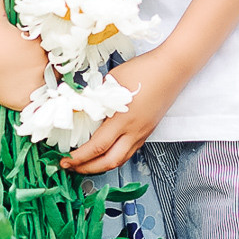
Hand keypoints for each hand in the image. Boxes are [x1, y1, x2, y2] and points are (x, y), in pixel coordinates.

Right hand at [0, 0, 47, 110]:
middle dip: (50, 64)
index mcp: (38, 44)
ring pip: (49, 85)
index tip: (45, 50)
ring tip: (35, 79)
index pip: (57, 47)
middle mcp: (40, 64)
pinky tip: (29, 93)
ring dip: (46, 82)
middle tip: (38, 64)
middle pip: (55, 66)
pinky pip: (37, 102)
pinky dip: (36, 100)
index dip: (52, 48)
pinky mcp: (22, 99)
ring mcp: (32, 83)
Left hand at [58, 50, 176, 174]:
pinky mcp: (148, 130)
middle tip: (71, 167)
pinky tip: (106, 152)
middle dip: (88, 169)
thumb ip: (97, 95)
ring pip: (121, 160)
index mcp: (123, 119)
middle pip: (109, 162)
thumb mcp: (112, 80)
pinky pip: (130, 151)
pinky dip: (115, 156)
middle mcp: (134, 131)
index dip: (79, 158)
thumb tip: (81, 105)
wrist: (172, 68)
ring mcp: (143, 132)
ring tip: (86, 164)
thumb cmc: (144, 70)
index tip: (65, 160)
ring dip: (102, 166)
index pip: (97, 147)